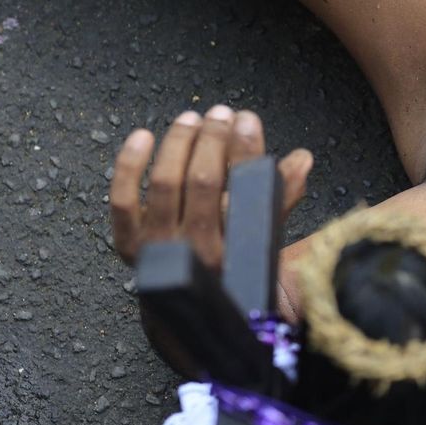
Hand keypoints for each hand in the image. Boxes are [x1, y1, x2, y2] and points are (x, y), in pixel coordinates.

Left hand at [109, 105, 313, 270]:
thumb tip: (302, 157)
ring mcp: (159, 247)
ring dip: (179, 143)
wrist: (190, 309)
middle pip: (203, 180)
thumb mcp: (263, 238)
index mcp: (239, 251)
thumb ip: (281, 197)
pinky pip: (122, 198)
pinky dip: (129, 164)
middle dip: (213, 138)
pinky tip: (144, 136)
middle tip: (221, 114)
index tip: (247, 120)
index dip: (246, 149)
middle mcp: (199, 251)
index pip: (246, 189)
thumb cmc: (231, 267)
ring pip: (165, 182)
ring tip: (191, 119)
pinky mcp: (128, 243)